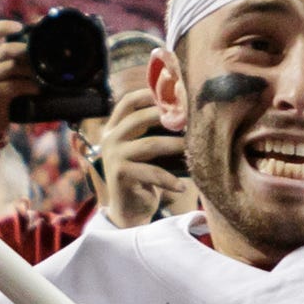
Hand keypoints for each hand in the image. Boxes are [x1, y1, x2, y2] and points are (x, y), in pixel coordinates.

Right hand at [0, 20, 37, 143]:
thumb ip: (5, 62)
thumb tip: (31, 50)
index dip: (4, 26)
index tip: (20, 26)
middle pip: (7, 49)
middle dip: (27, 52)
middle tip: (40, 59)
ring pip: (14, 66)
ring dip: (31, 71)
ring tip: (41, 77)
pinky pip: (17, 84)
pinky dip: (31, 86)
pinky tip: (37, 90)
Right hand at [97, 87, 191, 228]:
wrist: (129, 210)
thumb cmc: (144, 176)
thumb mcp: (145, 149)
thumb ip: (153, 131)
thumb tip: (184, 111)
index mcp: (114, 128)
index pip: (128, 101)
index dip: (149, 94)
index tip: (172, 93)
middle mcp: (110, 139)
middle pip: (140, 118)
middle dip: (167, 117)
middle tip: (191, 119)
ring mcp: (113, 156)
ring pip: (150, 144)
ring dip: (175, 146)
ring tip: (193, 150)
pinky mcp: (120, 174)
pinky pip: (152, 172)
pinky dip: (170, 180)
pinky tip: (182, 186)